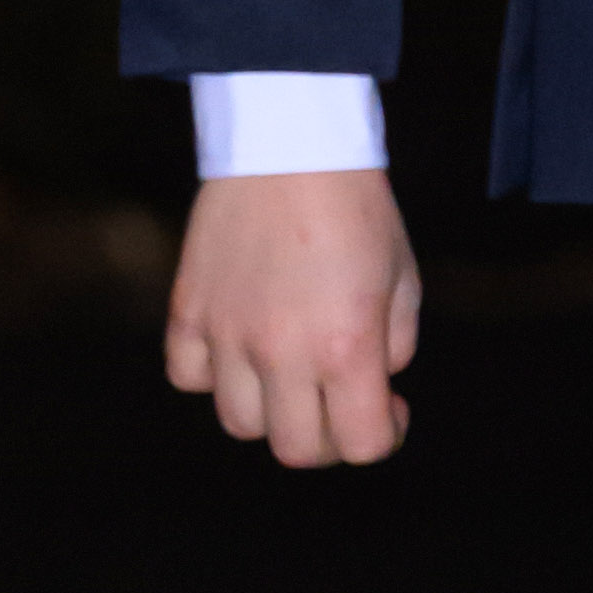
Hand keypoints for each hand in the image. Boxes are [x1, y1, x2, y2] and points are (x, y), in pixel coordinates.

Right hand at [164, 170, 421, 467]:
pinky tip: (241, 347)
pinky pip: (188, 377)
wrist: (292, 143)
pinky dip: (214, 376)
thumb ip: (393, 346)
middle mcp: (282, 352)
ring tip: (293, 372)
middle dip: (330, 437)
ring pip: (240, 423)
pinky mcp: (188, 311)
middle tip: (343, 400)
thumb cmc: (359, 209)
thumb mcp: (404, 279)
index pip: (361, 445)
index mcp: (347, 346)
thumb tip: (372, 387)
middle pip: (295, 449)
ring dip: (272, 411)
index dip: (384, 437)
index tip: (391, 407)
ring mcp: (227, 334)